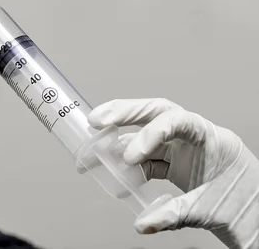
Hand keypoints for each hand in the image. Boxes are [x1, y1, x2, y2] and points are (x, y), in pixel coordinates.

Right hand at [89, 98, 258, 248]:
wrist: (256, 217)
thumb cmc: (244, 208)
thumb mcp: (210, 210)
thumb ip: (174, 215)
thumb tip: (141, 223)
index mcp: (212, 138)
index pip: (178, 121)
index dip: (150, 133)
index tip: (129, 156)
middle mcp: (194, 137)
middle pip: (154, 112)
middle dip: (123, 113)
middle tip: (95, 121)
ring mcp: (184, 149)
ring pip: (146, 135)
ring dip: (118, 142)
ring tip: (92, 156)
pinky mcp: (176, 164)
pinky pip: (147, 159)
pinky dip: (129, 167)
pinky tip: (115, 176)